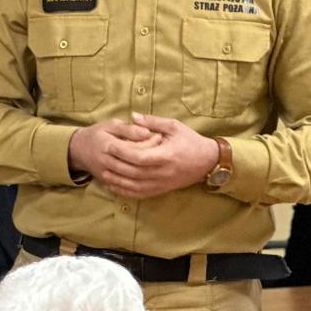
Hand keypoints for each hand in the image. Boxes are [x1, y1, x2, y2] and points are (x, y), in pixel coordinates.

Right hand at [67, 119, 160, 184]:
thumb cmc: (97, 134)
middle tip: (163, 151)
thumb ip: (128, 129)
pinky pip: (125, 187)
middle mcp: (106, 161)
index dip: (149, 142)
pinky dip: (138, 184)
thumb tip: (147, 132)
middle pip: (134, 164)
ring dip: (147, 171)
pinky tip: (148, 177)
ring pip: (131, 177)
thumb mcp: (110, 125)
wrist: (78, 150)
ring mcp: (106, 173)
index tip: (160, 136)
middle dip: (151, 158)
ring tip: (157, 163)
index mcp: (108, 145)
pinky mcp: (106, 181)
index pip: (134, 147)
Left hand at [78, 113, 217, 199]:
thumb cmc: (191, 141)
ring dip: (118, 181)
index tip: (109, 144)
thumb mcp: (175, 127)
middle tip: (101, 158)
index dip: (122, 152)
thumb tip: (133, 116)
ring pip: (136, 186)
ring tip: (103, 174)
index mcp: (166, 155)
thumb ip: (153, 122)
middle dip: (116, 166)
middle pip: (134, 173)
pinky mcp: (163, 189)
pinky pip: (142, 194)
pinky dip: (127, 192)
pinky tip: (115, 187)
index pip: (139, 157)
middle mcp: (164, 172)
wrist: (209, 162)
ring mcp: (163, 183)